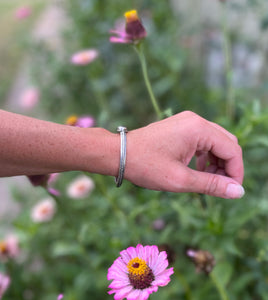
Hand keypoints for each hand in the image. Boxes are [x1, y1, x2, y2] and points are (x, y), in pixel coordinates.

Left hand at [125, 111, 243, 198]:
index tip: (232, 190)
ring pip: (215, 142)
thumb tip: (238, 192)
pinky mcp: (180, 127)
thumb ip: (212, 185)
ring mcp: (187, 121)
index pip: (232, 150)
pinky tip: (197, 170)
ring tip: (208, 180)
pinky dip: (205, 156)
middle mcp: (195, 120)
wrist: (119, 154)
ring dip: (216, 161)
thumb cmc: (145, 166)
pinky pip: (202, 140)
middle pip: (226, 143)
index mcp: (198, 129)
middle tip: (220, 186)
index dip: (236, 172)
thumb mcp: (180, 180)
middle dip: (227, 166)